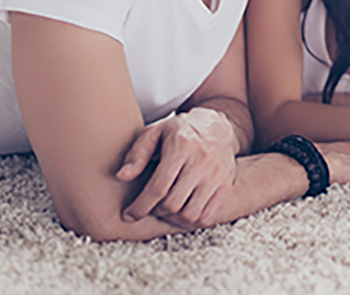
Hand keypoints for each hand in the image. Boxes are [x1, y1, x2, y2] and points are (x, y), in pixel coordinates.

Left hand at [116, 107, 238, 228]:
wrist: (218, 127)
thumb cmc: (180, 132)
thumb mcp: (155, 133)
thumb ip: (137, 154)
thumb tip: (122, 176)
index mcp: (182, 146)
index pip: (159, 187)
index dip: (140, 206)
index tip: (129, 215)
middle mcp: (203, 161)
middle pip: (173, 204)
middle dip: (155, 211)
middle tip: (149, 207)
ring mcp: (217, 175)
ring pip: (190, 214)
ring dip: (173, 219)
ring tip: (165, 210)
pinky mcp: (226, 186)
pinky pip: (207, 217)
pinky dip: (191, 221)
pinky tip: (182, 213)